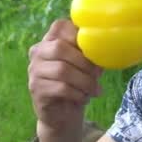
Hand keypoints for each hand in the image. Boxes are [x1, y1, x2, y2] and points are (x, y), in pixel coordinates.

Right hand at [28, 19, 102, 141]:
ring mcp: (34, 71)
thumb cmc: (76, 84)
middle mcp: (38, 52)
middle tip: (98, 75)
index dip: (78, 35)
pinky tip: (83, 98)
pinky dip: (78, 94)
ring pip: (62, 70)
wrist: (62, 114)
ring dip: (84, 81)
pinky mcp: (36, 89)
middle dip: (84, 62)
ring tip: (94, 90)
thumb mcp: (85, 65)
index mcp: (49, 40)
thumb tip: (107, 45)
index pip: (60, 26)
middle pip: (60, 47)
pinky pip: (61, 88)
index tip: (93, 50)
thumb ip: (91, 52)